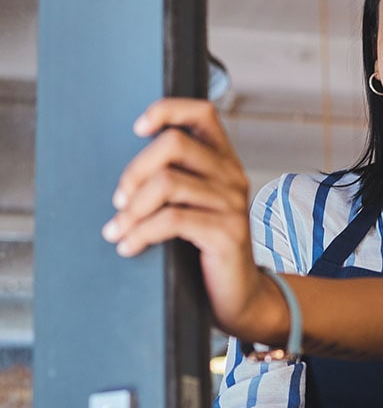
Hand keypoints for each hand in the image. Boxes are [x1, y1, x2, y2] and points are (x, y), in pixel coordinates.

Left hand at [101, 98, 273, 336]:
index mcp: (225, 162)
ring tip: (118, 229)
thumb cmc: (209, 250)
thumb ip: (177, 180)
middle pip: (175, 144)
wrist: (239, 295)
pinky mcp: (227, 233)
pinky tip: (130, 246)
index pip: (202, 113)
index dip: (167, 111)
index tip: (137, 128)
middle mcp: (233, 176)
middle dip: (135, 170)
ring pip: (167, 183)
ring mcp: (232, 204)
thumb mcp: (196, 206)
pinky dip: (140, 233)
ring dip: (131, 210)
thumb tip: (127, 175)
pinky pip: (171, 220)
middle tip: (119, 199)